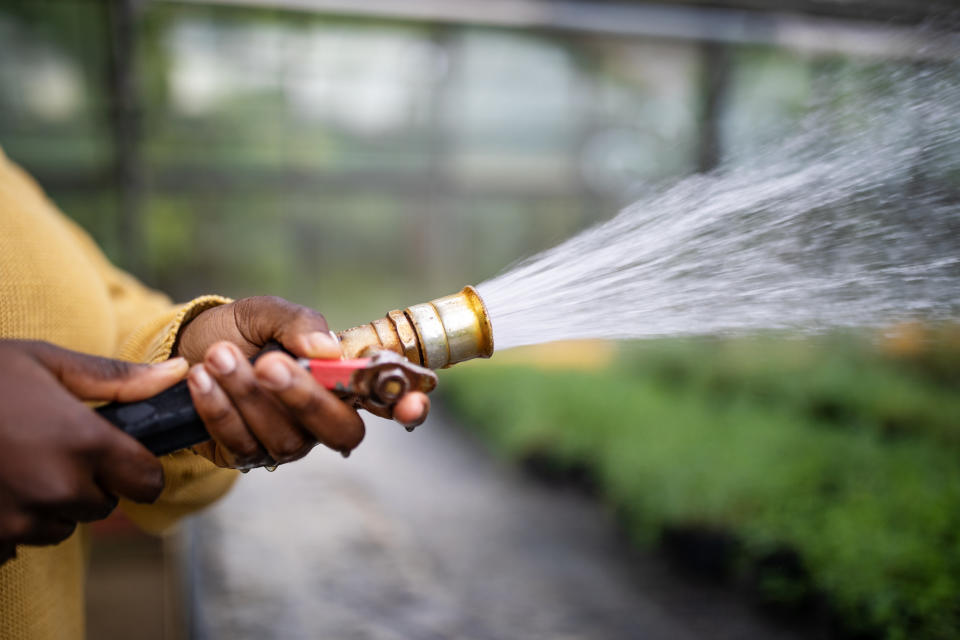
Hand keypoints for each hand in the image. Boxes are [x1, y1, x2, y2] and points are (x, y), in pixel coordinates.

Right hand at [0, 340, 186, 563]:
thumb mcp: (47, 363)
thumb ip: (119, 378)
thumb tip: (179, 373)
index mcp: (84, 443)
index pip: (148, 480)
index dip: (136, 465)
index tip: (117, 452)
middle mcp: (58, 489)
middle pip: (105, 504)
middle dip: (90, 481)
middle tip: (50, 447)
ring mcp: (20, 521)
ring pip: (63, 524)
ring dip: (50, 502)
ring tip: (14, 462)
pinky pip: (19, 540)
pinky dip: (11, 518)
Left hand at [175, 297, 428, 467]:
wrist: (187, 348)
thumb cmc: (241, 331)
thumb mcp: (266, 312)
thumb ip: (297, 323)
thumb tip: (326, 349)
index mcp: (343, 381)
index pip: (388, 401)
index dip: (406, 406)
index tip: (412, 404)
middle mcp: (323, 419)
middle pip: (339, 430)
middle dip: (305, 398)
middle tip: (269, 363)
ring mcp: (288, 442)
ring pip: (285, 437)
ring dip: (248, 395)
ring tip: (218, 356)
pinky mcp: (246, 455)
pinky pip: (240, 443)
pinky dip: (219, 409)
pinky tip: (201, 378)